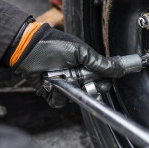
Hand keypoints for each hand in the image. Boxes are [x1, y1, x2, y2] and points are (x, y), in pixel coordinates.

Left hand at [7, 22, 140, 106]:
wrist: (29, 49)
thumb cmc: (53, 45)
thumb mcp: (80, 51)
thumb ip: (99, 63)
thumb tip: (119, 69)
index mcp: (85, 65)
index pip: (101, 79)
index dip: (103, 83)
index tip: (103, 83)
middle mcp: (76, 76)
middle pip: (90, 91)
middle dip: (89, 88)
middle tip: (83, 81)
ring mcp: (64, 85)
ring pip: (75, 98)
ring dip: (71, 89)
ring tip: (63, 77)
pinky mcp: (52, 93)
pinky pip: (60, 102)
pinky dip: (58, 96)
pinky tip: (54, 84)